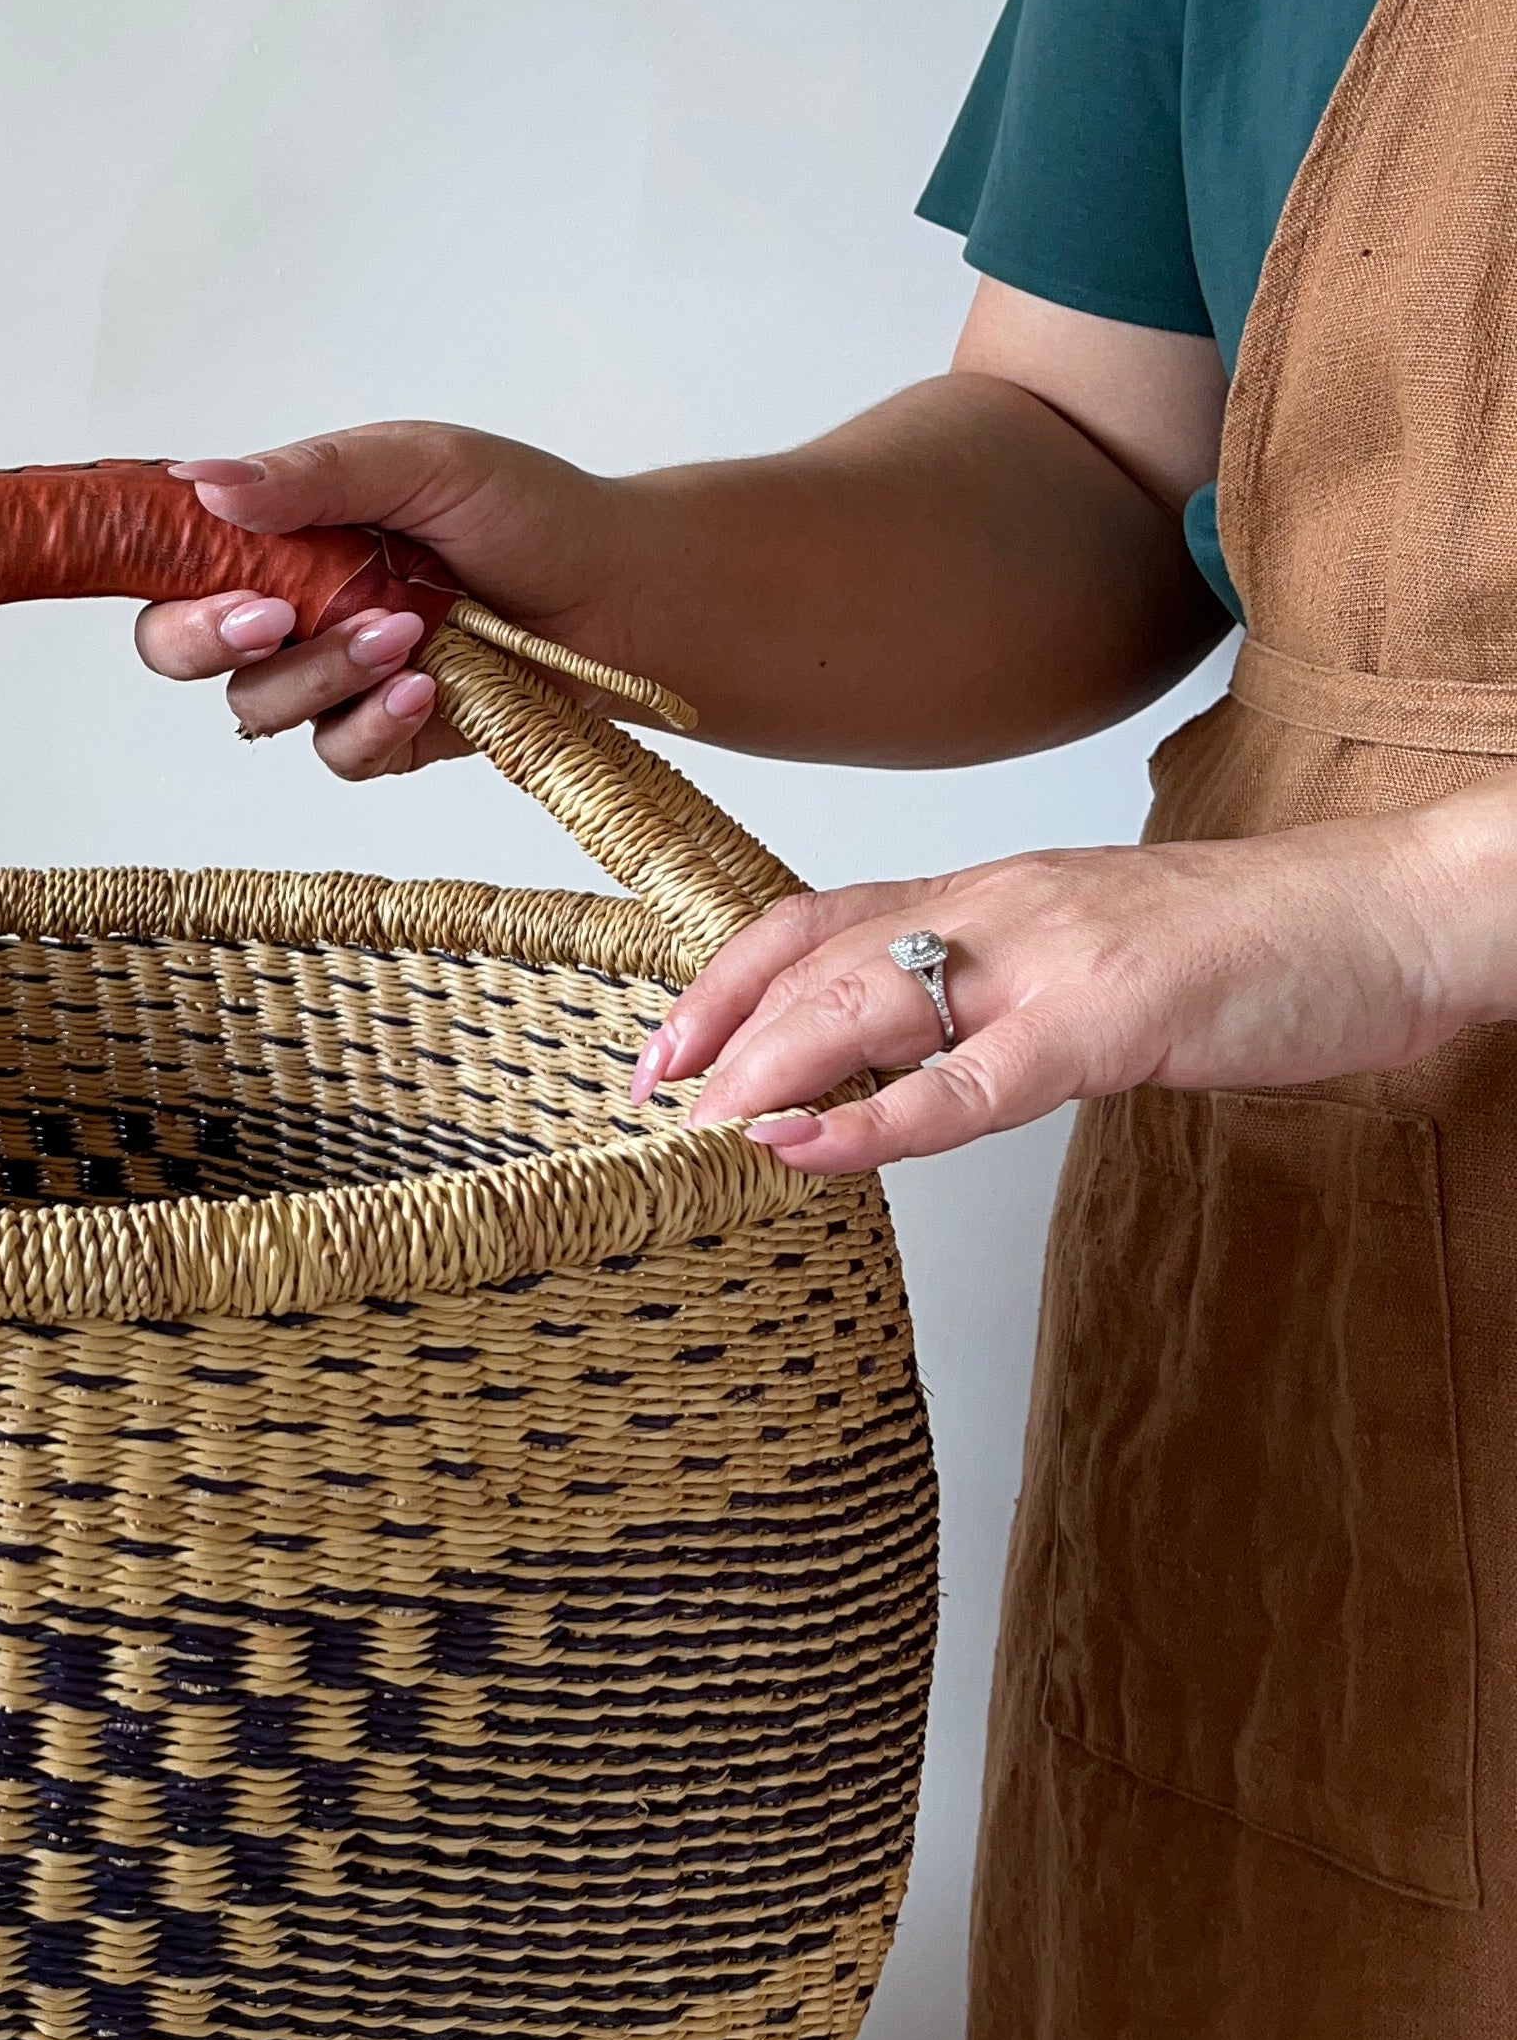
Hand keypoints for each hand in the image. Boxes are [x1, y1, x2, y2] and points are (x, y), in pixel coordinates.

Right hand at [137, 423, 606, 780]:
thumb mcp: (422, 461)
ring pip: (259, 705)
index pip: (173, 556)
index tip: (205, 573)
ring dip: (319, 674)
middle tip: (271, 619)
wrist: (625, 591)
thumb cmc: (527, 512)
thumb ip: (314, 474)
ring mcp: (332, 676)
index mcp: (281, 533)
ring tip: (404, 635)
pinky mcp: (381, 737)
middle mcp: (290, 606)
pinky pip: (333, 754)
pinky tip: (424, 691)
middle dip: (206, 641)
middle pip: (176, 646)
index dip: (157, 573)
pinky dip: (367, 726)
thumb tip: (202, 480)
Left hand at [632, 786, 1516, 1169]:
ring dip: (766, 1070)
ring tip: (699, 1131)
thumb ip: (1001, 992)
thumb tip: (911, 1059)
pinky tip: (806, 1149)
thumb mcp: (1094, 955)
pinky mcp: (1112, 1018)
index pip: (816, 919)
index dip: (724, 980)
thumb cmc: (1253, 948)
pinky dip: (873, 1120)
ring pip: (867, 1001)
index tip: (660, 1049)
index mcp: (994, 890)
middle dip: (718, 1033)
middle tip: (651, 1109)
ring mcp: (1052, 957)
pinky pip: (968, 1080)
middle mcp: (1001, 905)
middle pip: (814, 958)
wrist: (1387, 916)